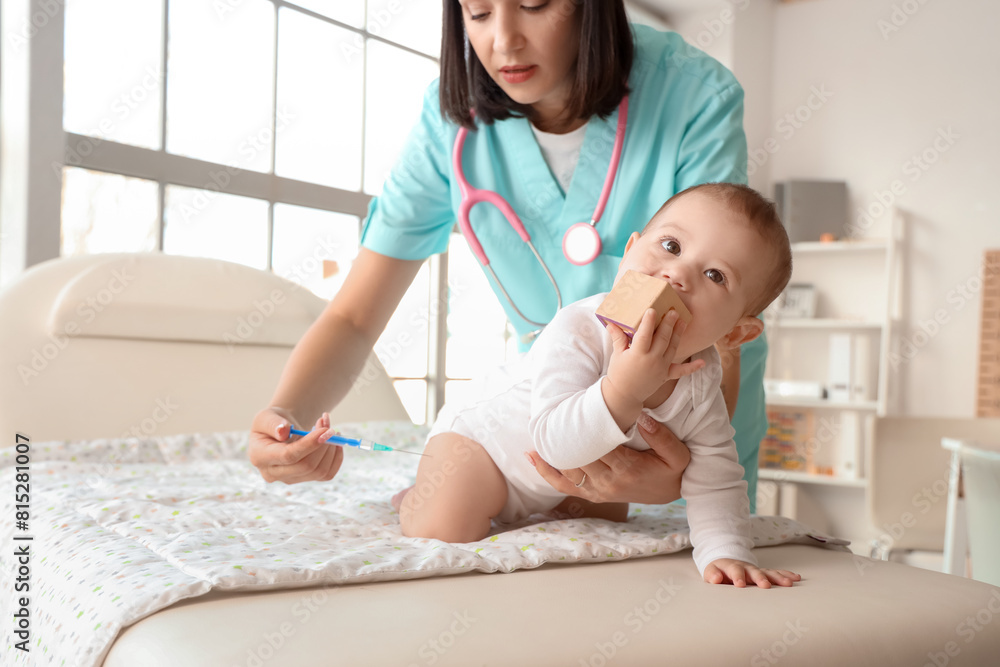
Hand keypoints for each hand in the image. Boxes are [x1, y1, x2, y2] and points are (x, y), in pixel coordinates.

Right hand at [248, 407, 343, 483]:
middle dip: (323, 444)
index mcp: (260, 457)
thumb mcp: (266, 417)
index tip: (325, 431)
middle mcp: (274, 473)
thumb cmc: (272, 422)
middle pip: (306, 466)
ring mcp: (290, 479)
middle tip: (328, 424)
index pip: (288, 456)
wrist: (280, 431)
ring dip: (331, 448)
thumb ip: (273, 423)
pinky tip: (334, 443)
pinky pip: (327, 474)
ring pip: (319, 471)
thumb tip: (284, 432)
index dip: (309, 444)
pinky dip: (335, 457)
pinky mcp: (305, 479)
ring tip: (329, 428)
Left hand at [526, 414, 690, 503]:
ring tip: (537, 428)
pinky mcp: (591, 494)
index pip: (598, 445)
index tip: (571, 410)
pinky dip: (545, 472)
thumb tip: (643, 417)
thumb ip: (661, 437)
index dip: (583, 429)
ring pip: (567, 470)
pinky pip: (563, 486)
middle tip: (548, 414)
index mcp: (627, 469)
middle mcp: (608, 482)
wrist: (669, 494)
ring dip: (550, 451)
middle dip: (563, 437)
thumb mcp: (678, 455)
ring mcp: (597, 490)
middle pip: (578, 457)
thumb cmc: (672, 470)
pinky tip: (532, 456)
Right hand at [604, 309, 705, 406]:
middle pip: (662, 339)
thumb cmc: (618, 373)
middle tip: (674, 311)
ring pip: (672, 348)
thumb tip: (611, 322)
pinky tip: (702, 362)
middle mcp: (651, 360)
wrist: (624, 395)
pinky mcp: (666, 375)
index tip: (652, 310)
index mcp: (637, 354)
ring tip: (683, 321)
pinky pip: (680, 371)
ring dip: (678, 334)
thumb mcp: (617, 354)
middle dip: (668, 324)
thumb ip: (617, 338)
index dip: (648, 322)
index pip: (644, 335)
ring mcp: (661, 368)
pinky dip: (691, 367)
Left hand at [703, 559, 800, 587]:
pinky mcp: (764, 574)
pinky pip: (776, 574)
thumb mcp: (711, 572)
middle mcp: (747, 568)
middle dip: (760, 578)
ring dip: (778, 578)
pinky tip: (796, 578)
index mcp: (732, 567)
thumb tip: (716, 578)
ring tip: (788, 584)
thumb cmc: (718, 571)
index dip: (737, 577)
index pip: (735, 571)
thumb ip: (712, 575)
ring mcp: (757, 571)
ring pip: (768, 573)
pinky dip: (786, 575)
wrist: (726, 562)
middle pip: (755, 572)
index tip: (740, 584)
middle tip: (765, 585)